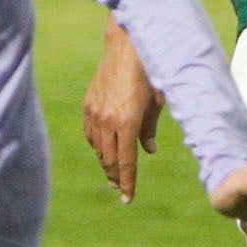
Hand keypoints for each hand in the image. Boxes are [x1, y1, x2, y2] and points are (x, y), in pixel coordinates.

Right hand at [82, 24, 162, 199]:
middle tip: (121, 189)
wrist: (126, 46)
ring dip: (107, 163)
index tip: (128, 199)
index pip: (127, 162)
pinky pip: (91, 134)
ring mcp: (95, 113)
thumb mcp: (157, 101)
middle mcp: (108, 120)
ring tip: (114, 174)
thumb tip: (149, 151)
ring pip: (99, 149)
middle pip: (111, 160)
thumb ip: (150, 128)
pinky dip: (98, 145)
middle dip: (117, 177)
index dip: (128, 183)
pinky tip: (104, 150)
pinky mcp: (88, 105)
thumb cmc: (149, 72)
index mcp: (127, 121)